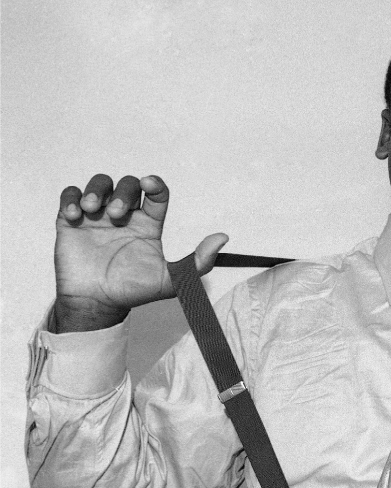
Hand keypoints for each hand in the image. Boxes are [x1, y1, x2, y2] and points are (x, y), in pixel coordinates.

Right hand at [53, 173, 227, 331]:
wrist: (98, 304)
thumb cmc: (134, 292)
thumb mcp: (172, 281)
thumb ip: (199, 262)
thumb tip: (223, 238)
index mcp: (148, 224)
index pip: (156, 193)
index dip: (155, 184)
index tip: (149, 185)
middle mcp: (125, 216)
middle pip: (128, 185)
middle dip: (123, 193)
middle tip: (117, 214)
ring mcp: (98, 217)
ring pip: (100, 184)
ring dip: (97, 190)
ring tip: (92, 209)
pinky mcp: (72, 221)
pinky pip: (70, 196)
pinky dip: (72, 197)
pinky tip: (75, 215)